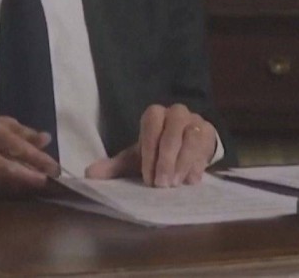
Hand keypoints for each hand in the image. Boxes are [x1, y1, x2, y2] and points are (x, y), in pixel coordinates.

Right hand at [0, 115, 59, 195]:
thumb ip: (22, 132)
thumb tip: (46, 139)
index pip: (14, 144)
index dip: (34, 157)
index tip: (53, 167)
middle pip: (4, 166)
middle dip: (27, 176)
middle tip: (46, 182)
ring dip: (20, 186)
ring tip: (38, 187)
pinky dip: (7, 191)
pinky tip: (20, 191)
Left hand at [84, 104, 216, 186]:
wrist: (187, 147)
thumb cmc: (158, 152)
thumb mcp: (137, 159)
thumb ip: (115, 166)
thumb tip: (89, 175)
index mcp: (155, 115)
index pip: (151, 126)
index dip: (150, 151)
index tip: (147, 178)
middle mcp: (176, 113)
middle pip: (173, 132)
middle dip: (166, 160)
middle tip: (162, 184)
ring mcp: (195, 121)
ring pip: (191, 138)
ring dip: (183, 163)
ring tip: (176, 184)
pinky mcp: (210, 132)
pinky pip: (206, 146)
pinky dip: (198, 164)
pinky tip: (191, 180)